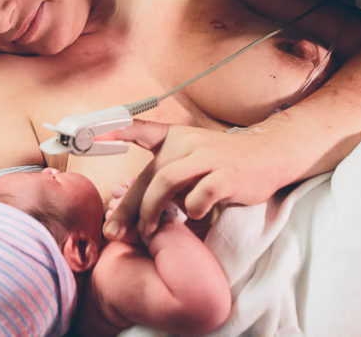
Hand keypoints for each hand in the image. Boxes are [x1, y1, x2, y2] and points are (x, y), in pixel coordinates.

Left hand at [101, 119, 284, 242]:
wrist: (268, 154)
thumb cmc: (222, 163)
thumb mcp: (192, 157)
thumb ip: (166, 175)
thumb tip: (136, 210)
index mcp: (175, 138)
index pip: (142, 130)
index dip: (116, 131)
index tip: (92, 136)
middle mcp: (188, 143)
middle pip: (149, 175)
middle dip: (129, 206)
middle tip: (115, 230)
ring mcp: (207, 157)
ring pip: (166, 181)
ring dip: (152, 210)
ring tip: (148, 231)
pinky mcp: (226, 174)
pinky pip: (200, 194)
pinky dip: (191, 208)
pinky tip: (193, 215)